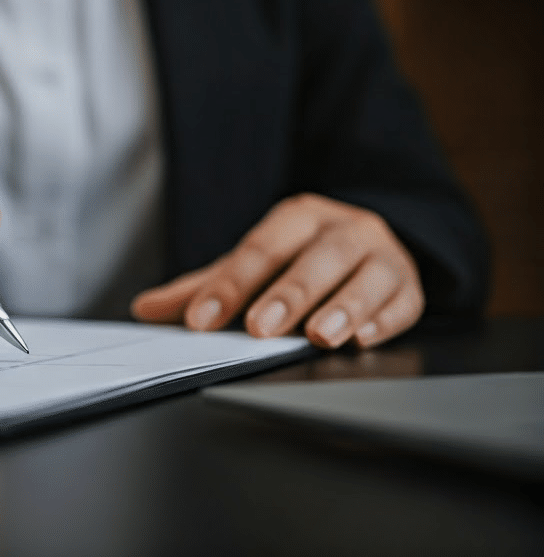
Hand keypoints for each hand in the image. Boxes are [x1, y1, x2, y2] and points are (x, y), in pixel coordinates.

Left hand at [131, 194, 422, 348]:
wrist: (368, 243)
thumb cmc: (300, 258)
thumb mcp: (252, 266)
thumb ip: (203, 287)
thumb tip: (145, 309)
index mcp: (297, 217)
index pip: (259, 249)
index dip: (229, 286)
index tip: (201, 320)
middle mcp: (343, 229)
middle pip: (319, 257)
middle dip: (290, 293)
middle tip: (262, 328)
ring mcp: (383, 255)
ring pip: (369, 275)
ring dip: (345, 307)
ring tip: (319, 337)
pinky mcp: (410, 286)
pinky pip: (405, 301)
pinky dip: (385, 321)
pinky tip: (364, 339)